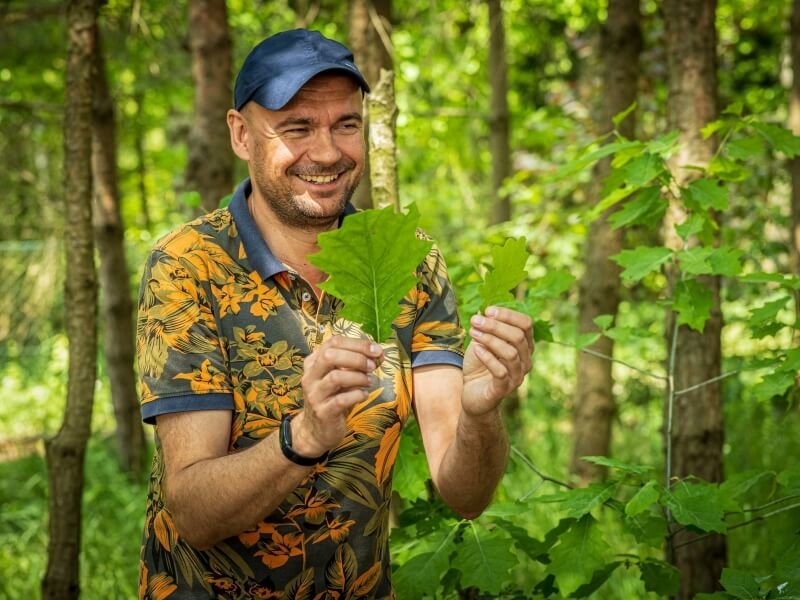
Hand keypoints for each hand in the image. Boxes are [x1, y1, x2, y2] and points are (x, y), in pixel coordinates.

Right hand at [291, 336, 382, 456]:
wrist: (316, 430)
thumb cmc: (332, 398)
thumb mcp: (339, 377)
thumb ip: (353, 364)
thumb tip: (377, 353)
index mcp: (314, 362)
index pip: (333, 342)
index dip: (357, 343)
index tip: (376, 350)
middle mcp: (311, 376)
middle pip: (330, 356)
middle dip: (356, 357)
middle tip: (373, 366)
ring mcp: (315, 395)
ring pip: (335, 377)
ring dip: (358, 377)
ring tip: (369, 381)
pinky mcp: (323, 412)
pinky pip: (341, 400)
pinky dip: (357, 395)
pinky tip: (363, 395)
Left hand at [462, 306, 533, 416]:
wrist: (472, 393)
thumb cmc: (479, 365)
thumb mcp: (482, 342)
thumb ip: (485, 328)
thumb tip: (484, 311)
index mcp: (524, 346)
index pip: (526, 324)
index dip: (508, 315)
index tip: (488, 310)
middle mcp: (525, 360)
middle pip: (518, 337)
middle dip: (495, 326)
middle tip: (475, 321)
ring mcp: (517, 376)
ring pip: (511, 353)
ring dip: (490, 340)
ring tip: (473, 332)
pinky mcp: (504, 389)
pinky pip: (501, 372)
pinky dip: (488, 358)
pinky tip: (476, 349)